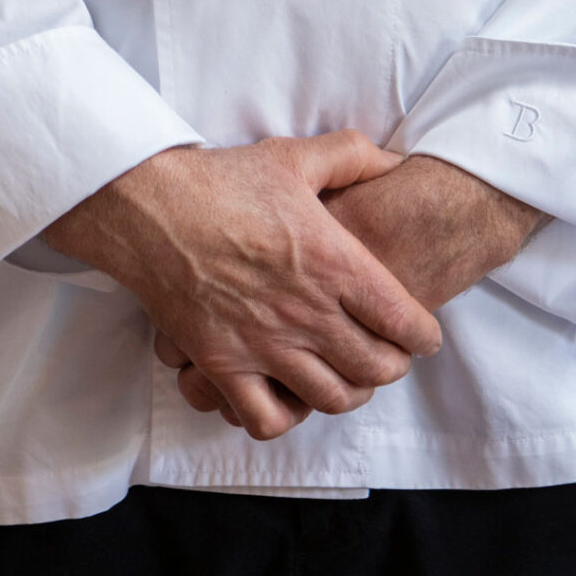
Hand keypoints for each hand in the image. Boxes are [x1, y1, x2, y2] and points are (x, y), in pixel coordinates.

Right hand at [157, 155, 548, 423]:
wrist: (151, 207)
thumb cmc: (224, 181)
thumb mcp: (295, 157)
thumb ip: (352, 156)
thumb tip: (395, 161)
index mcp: (334, 263)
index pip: (404, 321)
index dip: (423, 336)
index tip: (423, 335)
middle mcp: (307, 311)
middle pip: (376, 368)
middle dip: (393, 367)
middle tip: (389, 356)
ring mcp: (264, 344)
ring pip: (331, 398)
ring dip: (349, 394)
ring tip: (346, 378)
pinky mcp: (223, 364)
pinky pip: (266, 419)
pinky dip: (284, 416)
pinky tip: (286, 394)